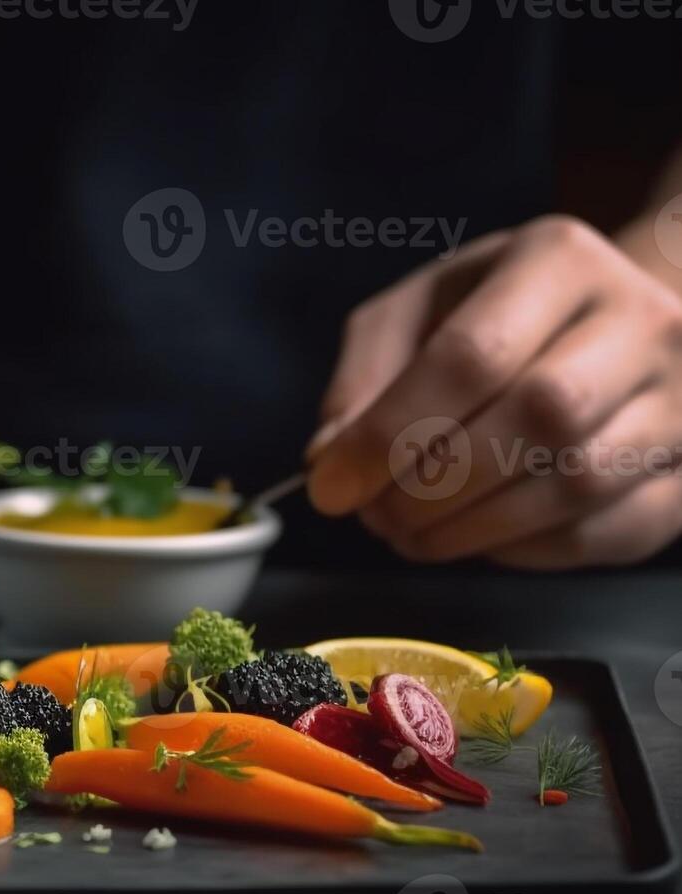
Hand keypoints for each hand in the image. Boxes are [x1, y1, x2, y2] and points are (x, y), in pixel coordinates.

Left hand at [307, 215, 681, 568]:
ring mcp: (680, 401)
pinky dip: (524, 552)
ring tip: (411, 533)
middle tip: (376, 516)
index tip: (332, 485)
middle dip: (436, 483)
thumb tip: (329, 461)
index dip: (392, 432)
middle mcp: (642, 320)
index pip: (473, 354)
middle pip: (539, 416)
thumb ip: (363, 378)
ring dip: (472, 528)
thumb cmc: (495, 315)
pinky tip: (475, 538)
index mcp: (560, 259)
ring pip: (579, 482)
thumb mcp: (415, 312)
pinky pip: (605, 533)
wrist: (614, 323)